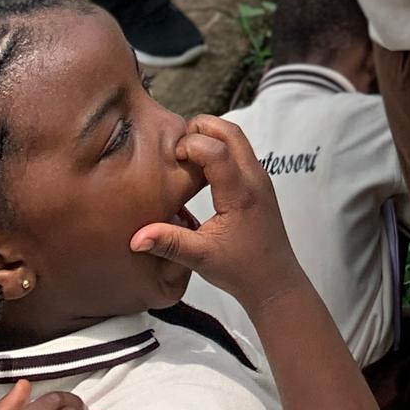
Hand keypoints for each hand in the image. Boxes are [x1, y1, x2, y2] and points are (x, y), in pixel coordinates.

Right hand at [130, 116, 302, 309]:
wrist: (274, 280)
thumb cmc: (241, 269)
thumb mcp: (200, 258)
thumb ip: (168, 243)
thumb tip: (136, 238)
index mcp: (240, 193)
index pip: (217, 150)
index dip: (191, 144)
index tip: (170, 158)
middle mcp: (254, 178)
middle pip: (230, 132)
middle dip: (200, 128)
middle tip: (175, 146)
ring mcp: (259, 178)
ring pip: (237, 139)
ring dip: (210, 136)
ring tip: (183, 156)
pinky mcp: (258, 183)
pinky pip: (239, 152)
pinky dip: (219, 148)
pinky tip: (198, 169)